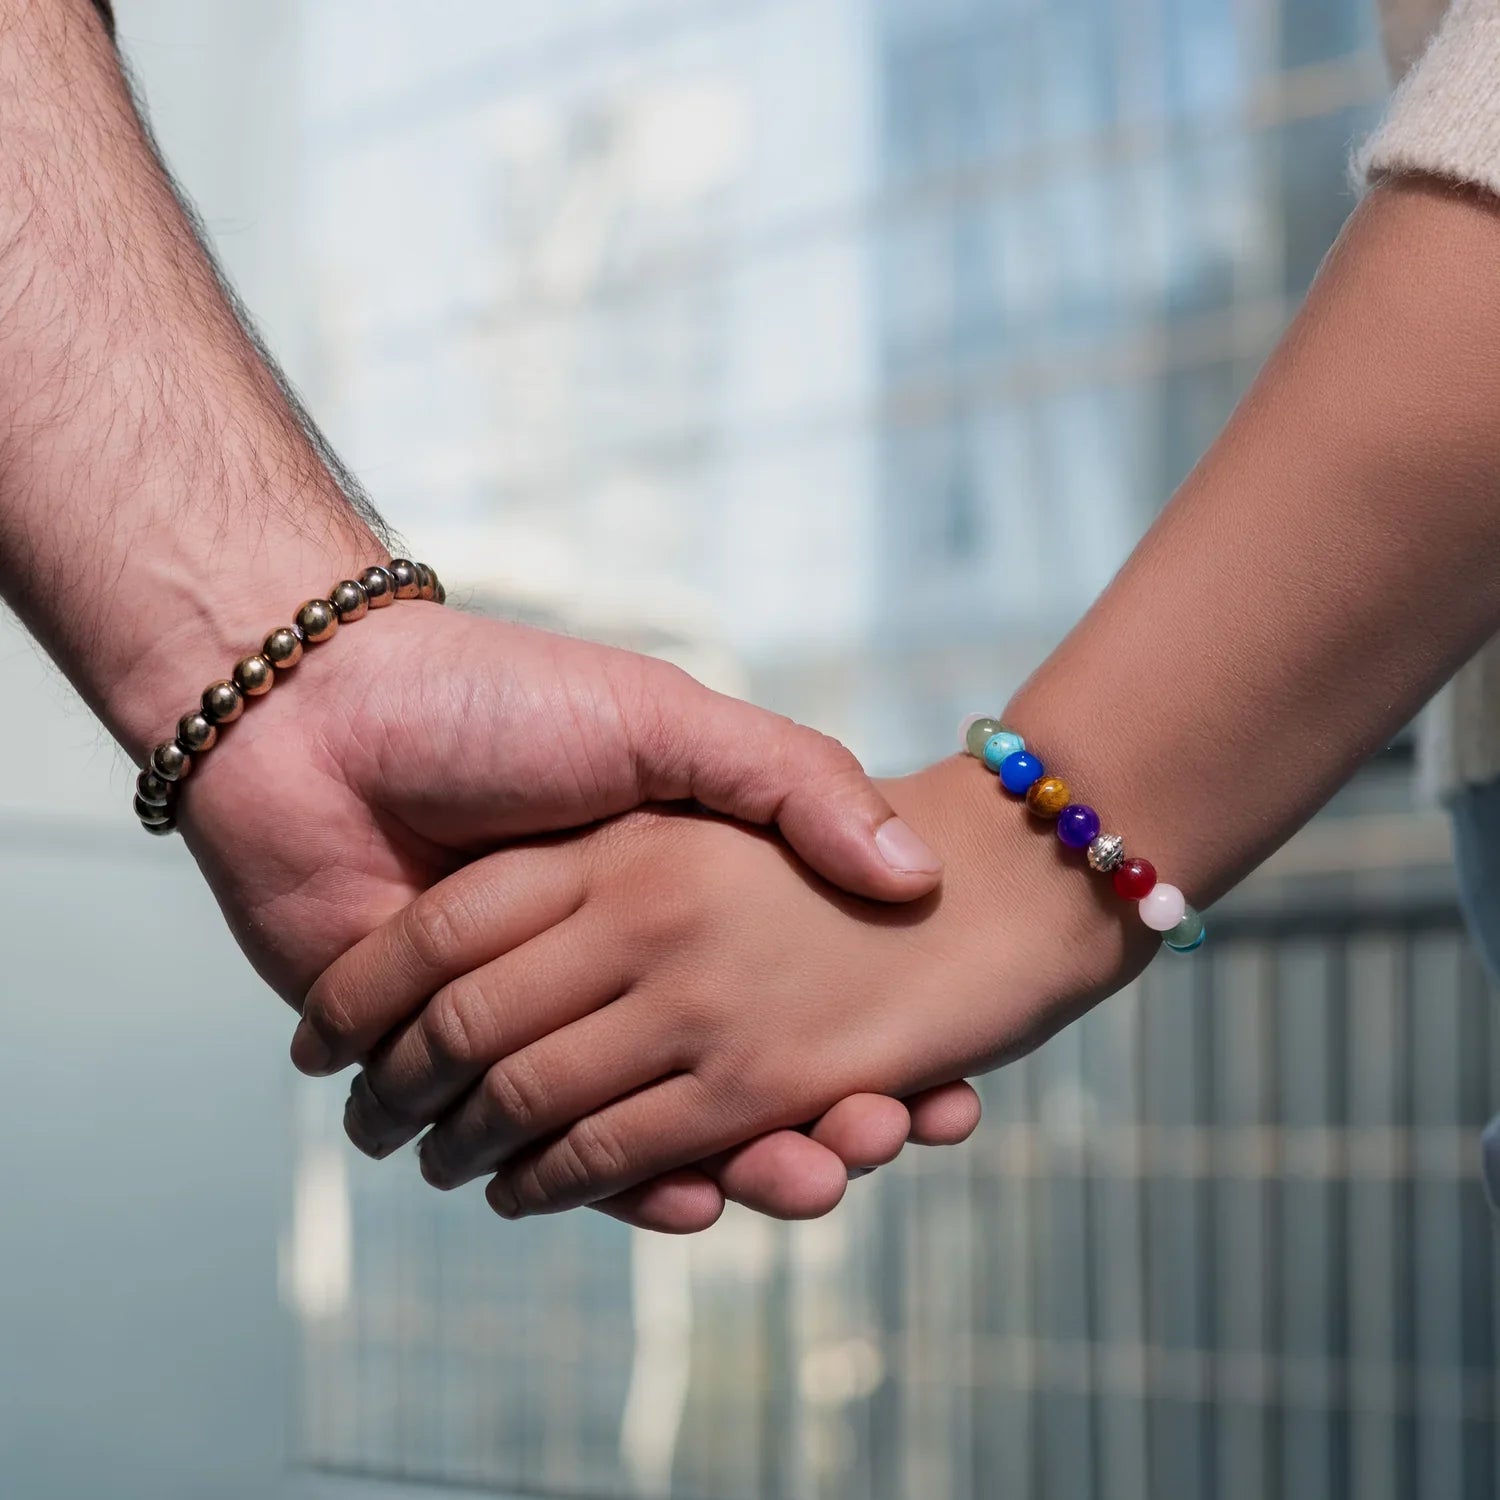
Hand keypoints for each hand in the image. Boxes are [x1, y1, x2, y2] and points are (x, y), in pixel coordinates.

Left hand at [312, 754, 1157, 1218]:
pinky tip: (694, 1197)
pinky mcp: (439, 1076)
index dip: (849, 1039)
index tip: (926, 1089)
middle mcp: (600, 971)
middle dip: (807, 1116)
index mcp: (652, 898)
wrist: (313, 712)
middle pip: (722, 1074)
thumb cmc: (500, 700)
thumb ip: (784, 780)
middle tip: (883, 1142)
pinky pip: (545, 1152)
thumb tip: (915, 871)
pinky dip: (612, 1186)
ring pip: (645, 1129)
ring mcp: (526, 1027)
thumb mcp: (665, 721)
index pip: (772, 991)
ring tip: (819, 1173)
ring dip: (737, 1163)